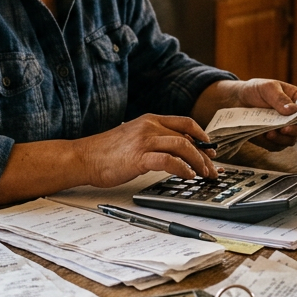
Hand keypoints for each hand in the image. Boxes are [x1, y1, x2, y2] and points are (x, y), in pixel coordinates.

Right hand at [75, 114, 218, 187]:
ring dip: (198, 162)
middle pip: (188, 137)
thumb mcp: (134, 137)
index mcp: (150, 120)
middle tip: (212, 168)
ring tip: (204, 174)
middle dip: (204, 155)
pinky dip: (182, 168)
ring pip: (182, 146)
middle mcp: (149, 126)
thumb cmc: (106, 152)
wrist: (83, 157)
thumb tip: (176, 151)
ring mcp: (144, 141)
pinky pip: (168, 160)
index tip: (210, 149)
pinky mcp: (138, 157)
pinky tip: (187, 176)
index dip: (202, 136)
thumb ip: (154, 139)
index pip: (185, 123)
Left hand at [225, 79, 296, 150]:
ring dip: (282, 138)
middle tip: (285, 128)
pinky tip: (264, 135)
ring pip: (292, 140)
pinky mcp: (274, 139)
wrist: (237, 101)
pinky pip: (278, 146)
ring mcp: (286, 129)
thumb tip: (292, 109)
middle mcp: (295, 117)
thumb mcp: (268, 88)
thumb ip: (280, 98)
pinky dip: (271, 142)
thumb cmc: (256, 91)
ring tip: (270, 132)